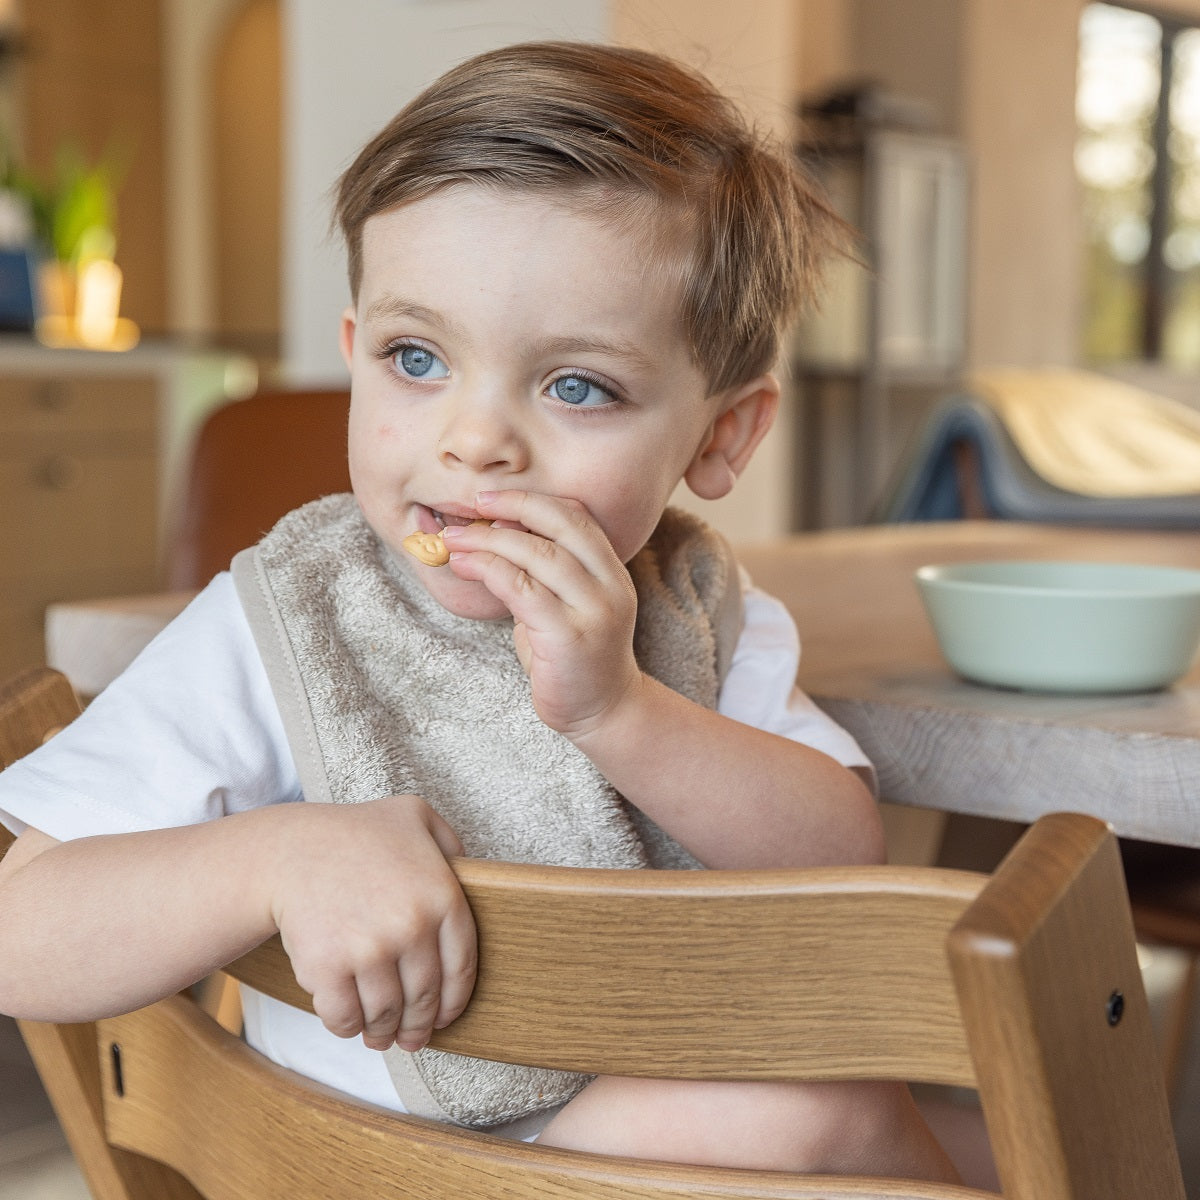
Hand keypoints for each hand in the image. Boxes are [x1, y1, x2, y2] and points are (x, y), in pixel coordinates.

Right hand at [266, 795, 475, 1051]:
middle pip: (424, 998)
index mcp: (442, 895)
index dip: (454, 1002)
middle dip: (419, 1027)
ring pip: (386, 1014)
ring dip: (384, 1033)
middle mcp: (412, 926)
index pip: (461, 968)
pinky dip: (349, 1028)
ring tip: (380, 1036)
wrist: (289, 849)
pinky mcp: (328, 968)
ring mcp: (370, 949)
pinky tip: (351, 1024)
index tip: (445, 1017)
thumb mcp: (416, 817)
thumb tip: (475, 877)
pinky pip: (345, 1017)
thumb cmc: (356, 833)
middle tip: (413, 1038)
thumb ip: (451, 845)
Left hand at [442, 490, 643, 740]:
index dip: (533, 500)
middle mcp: (610, 586)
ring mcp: (594, 612)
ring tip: (454, 539)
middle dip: (512, 509)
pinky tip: (466, 566)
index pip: (577, 517)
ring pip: (538, 556)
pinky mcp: (568, 637)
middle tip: (472, 505)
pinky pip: (523, 590)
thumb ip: (542, 572)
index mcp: (612, 572)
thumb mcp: (565, 605)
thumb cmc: (573, 658)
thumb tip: (493, 532)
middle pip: (561, 527)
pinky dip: (489, 570)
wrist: (603, 711)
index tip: (492, 498)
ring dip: (489, 541)